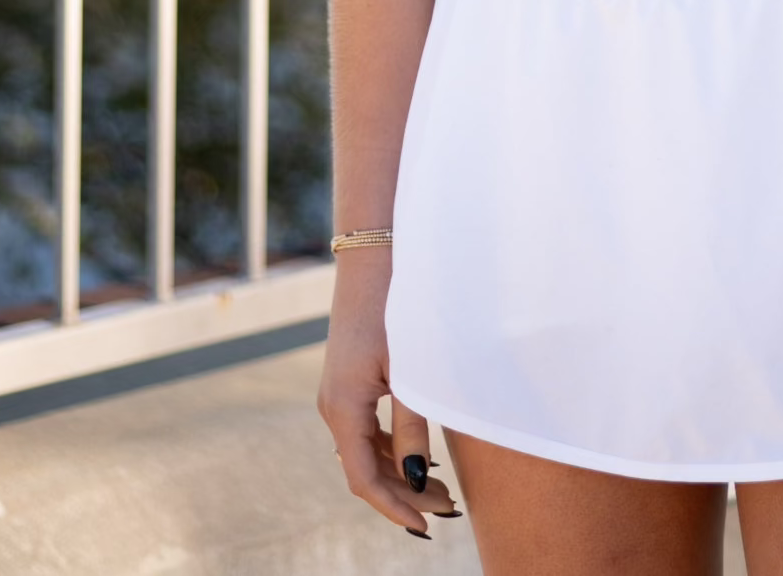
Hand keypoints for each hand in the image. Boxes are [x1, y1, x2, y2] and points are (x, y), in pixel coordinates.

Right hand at [317, 256, 460, 535]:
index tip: (425, 527)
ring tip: (444, 490)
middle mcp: (333, 406)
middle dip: (404, 496)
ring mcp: (339, 394)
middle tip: (448, 511)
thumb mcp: (408, 369)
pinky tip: (422, 456)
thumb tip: (414, 477)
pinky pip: (366, 431)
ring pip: (366, 452)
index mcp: (343, 407)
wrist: (374, 256)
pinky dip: (392, 450)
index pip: (363, 478)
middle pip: (365, 470)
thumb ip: (411, 424)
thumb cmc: (395, 307)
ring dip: (400, 474)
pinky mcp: (349, 381)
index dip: (393, 507)